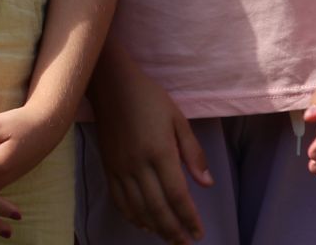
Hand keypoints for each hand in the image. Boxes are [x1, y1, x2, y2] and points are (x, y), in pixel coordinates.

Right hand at [91, 67, 212, 243]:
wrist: (111, 86)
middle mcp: (138, 165)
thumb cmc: (149, 98)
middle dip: (174, 230)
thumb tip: (207, 184)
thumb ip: (192, 152)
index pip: (177, 194)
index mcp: (160, 152)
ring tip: (169, 238)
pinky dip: (132, 217)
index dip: (189, 218)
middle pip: (157, 208)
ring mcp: (120, 169)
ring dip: (155, 227)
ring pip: (138, 209)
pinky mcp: (108, 169)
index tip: (198, 233)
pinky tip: (144, 224)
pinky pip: (119, 201)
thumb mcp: (178, 118)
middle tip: (185, 243)